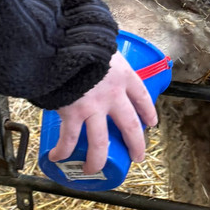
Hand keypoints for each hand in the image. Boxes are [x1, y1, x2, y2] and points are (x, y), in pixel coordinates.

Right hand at [48, 51, 157, 174]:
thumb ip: (101, 54)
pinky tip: (57, 157)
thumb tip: (94, 51)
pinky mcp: (73, 113)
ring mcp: (94, 107)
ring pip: (100, 143)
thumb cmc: (82, 40)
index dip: (148, 112)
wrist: (64, 44)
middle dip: (135, 145)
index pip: (142, 97)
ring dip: (97, 160)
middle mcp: (113, 95)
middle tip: (137, 156)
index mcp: (124, 76)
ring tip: (94, 169)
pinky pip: (69, 139)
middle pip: (130, 127)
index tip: (151, 123)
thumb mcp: (103, 45)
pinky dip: (63, 150)